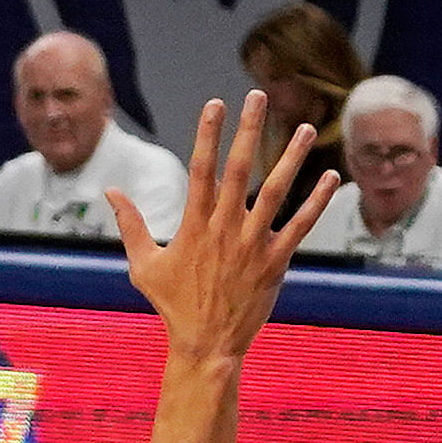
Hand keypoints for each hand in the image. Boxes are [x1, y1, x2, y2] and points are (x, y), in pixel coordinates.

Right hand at [117, 91, 331, 364]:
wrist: (206, 346)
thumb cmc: (173, 306)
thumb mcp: (143, 265)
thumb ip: (130, 224)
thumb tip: (110, 191)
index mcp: (193, 226)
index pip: (201, 169)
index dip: (208, 134)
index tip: (216, 103)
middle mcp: (225, 229)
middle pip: (239, 170)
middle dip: (248, 130)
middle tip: (257, 96)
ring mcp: (253, 245)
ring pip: (276, 192)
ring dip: (291, 158)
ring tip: (305, 128)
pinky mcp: (276, 263)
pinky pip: (300, 226)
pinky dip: (316, 202)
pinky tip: (331, 177)